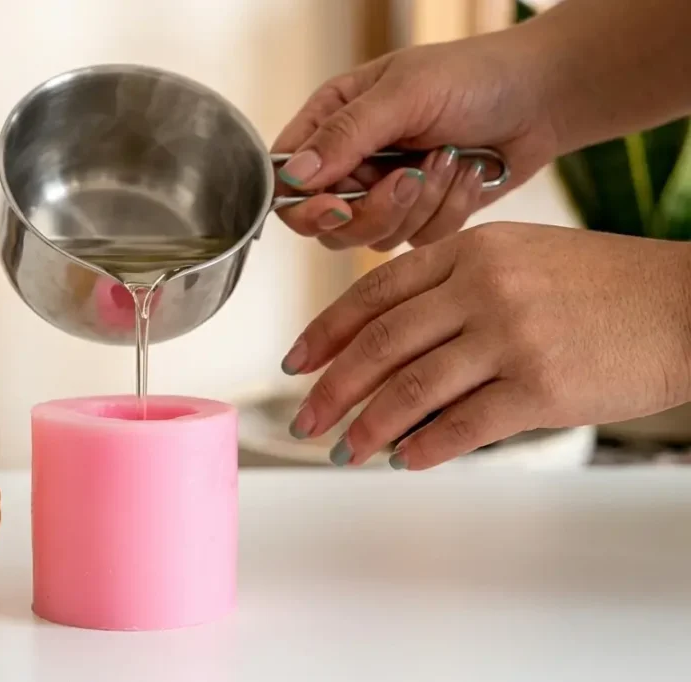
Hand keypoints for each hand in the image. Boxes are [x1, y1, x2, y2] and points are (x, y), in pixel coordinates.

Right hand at [271, 28, 556, 250]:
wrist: (542, 97)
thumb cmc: (475, 77)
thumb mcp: (405, 94)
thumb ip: (346, 135)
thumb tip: (292, 175)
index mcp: (333, 122)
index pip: (287, 182)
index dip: (305, 205)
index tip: (336, 207)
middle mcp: (352, 162)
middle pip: (328, 224)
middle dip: (373, 209)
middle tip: (408, 178)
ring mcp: (385, 193)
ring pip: (373, 237)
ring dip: (420, 204)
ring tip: (449, 158)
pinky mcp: (421, 215)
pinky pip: (416, 240)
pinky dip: (447, 211)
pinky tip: (467, 173)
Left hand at [282, 224, 690, 469]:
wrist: (686, 306)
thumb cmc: (602, 286)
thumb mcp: (520, 261)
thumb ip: (453, 291)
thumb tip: (387, 350)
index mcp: (470, 251)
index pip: (373, 292)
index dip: (324, 332)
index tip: (296, 363)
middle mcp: (483, 287)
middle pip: (380, 343)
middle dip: (332, 388)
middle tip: (303, 419)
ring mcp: (512, 335)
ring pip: (411, 388)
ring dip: (369, 427)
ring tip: (347, 449)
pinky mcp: (542, 386)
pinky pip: (463, 425)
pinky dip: (425, 447)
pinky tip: (405, 460)